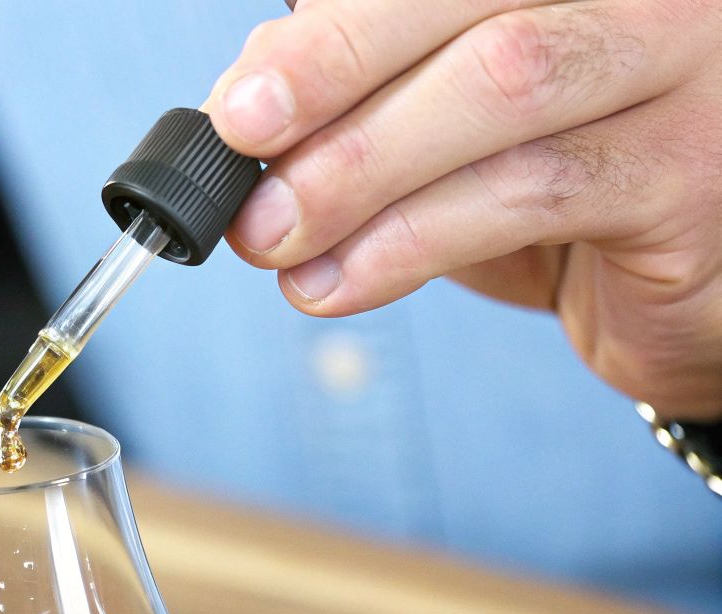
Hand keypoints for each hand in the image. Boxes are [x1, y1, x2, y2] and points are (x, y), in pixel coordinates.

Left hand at [207, 0, 721, 418]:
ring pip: (499, 89)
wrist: (680, 284)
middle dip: (331, 73)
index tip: (238, 104)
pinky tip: (336, 282)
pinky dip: (406, 243)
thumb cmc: (552, 175)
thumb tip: (252, 91)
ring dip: (357, 171)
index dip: (329, 31)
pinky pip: (529, 193)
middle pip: (465, 5)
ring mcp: (683, 67)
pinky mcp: (690, 173)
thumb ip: (368, 85)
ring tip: (272, 235)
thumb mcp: (447, 117)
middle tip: (241, 142)